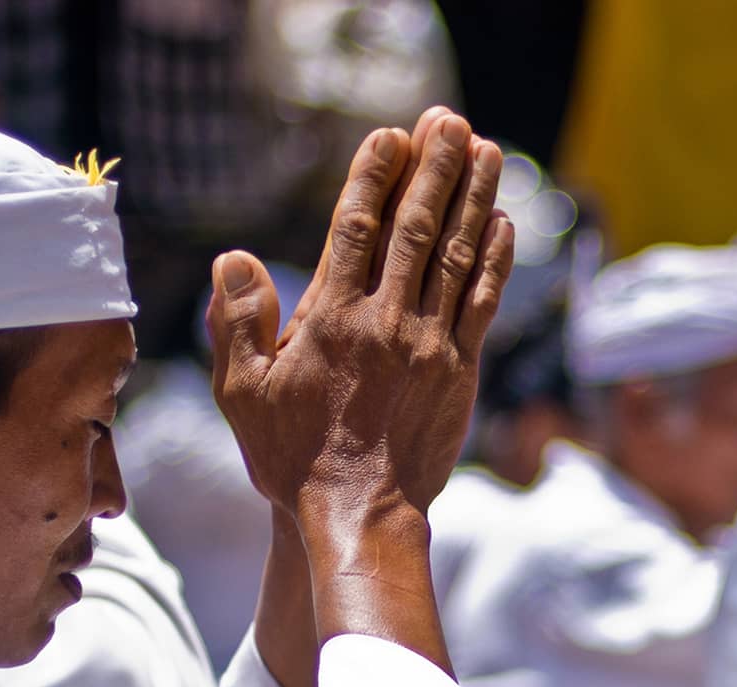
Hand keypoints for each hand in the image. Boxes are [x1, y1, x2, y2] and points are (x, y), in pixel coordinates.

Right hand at [209, 109, 511, 520]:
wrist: (359, 514)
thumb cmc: (292, 458)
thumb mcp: (244, 392)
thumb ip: (236, 322)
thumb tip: (232, 258)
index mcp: (331, 319)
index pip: (356, 228)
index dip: (376, 176)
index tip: (391, 136)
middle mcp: (386, 322)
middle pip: (416, 228)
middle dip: (436, 168)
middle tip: (450, 121)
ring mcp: (430, 346)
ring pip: (458, 256)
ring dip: (475, 198)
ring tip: (488, 151)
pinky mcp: (461, 373)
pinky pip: (483, 304)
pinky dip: (496, 261)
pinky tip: (504, 224)